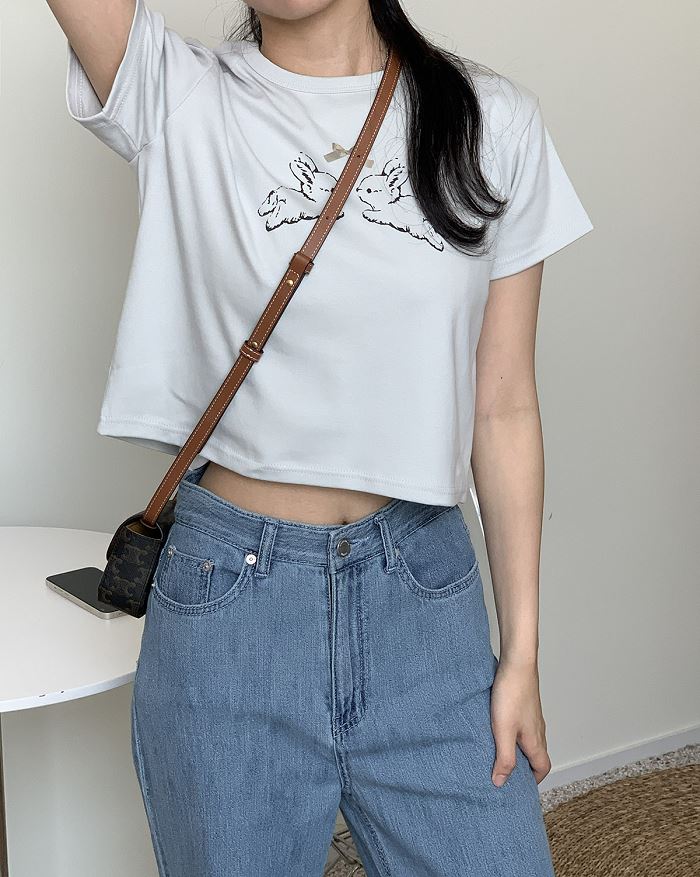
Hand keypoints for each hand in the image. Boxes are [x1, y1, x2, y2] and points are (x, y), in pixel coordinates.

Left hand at [489, 658, 550, 786]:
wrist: (517, 663)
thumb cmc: (511, 695)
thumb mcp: (503, 731)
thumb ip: (504, 758)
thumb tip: (501, 782)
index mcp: (535, 740)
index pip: (543, 767)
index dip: (535, 779)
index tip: (521, 786)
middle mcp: (538, 729)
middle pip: (538, 754)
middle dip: (526, 765)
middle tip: (508, 771)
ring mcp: (532, 715)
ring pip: (530, 738)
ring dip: (519, 748)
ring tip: (500, 750)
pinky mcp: (525, 704)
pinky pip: (524, 724)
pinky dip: (515, 732)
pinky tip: (500, 726)